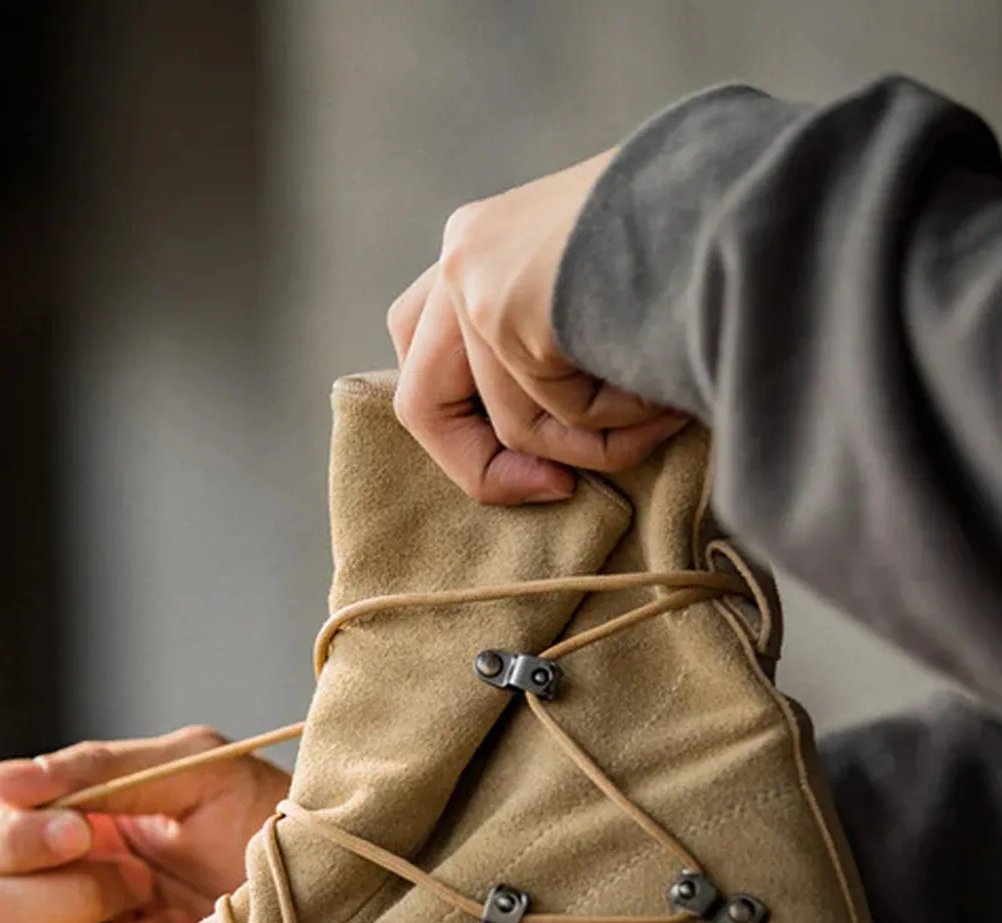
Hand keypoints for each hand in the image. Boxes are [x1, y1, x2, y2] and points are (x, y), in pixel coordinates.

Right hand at [0, 726, 290, 922]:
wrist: (341, 881)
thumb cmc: (275, 818)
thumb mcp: (195, 770)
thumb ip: (98, 770)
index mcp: (79, 833)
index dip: (13, 837)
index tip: (80, 831)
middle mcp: (78, 899)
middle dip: (59, 890)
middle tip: (133, 876)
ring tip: (172, 914)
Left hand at [390, 150, 687, 504]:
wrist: (749, 186)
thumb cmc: (708, 242)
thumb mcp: (614, 290)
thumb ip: (558, 338)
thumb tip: (538, 457)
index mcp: (485, 238)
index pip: (420, 346)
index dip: (464, 430)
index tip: (541, 468)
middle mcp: (464, 249)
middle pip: (420, 403)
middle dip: (482, 471)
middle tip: (559, 490)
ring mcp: (474, 276)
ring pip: (512, 424)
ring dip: (599, 442)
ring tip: (669, 407)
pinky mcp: (502, 305)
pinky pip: (555, 413)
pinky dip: (621, 421)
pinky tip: (671, 384)